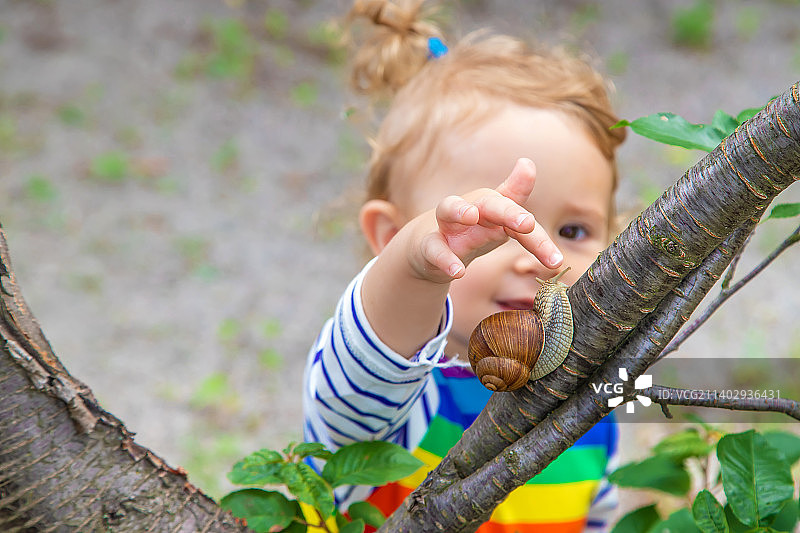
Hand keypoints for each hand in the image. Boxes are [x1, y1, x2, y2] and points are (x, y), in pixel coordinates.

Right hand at [408, 158, 562, 282]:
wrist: (429, 249)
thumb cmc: (470, 232)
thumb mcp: (496, 223)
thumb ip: (517, 203)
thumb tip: (528, 163)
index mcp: (492, 208)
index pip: (516, 212)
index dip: (531, 216)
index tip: (543, 218)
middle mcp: (470, 210)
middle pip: (489, 203)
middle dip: (508, 211)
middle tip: (527, 223)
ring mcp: (446, 225)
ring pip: (448, 209)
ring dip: (460, 210)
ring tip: (471, 217)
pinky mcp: (428, 245)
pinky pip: (435, 248)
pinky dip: (445, 259)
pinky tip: (457, 271)